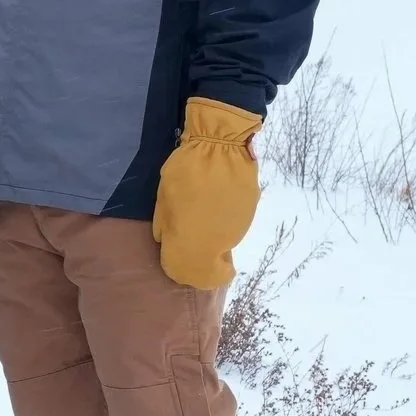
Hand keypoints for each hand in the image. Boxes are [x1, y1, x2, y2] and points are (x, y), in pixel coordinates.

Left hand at [152, 97, 262, 289]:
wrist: (221, 146)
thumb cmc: (185, 171)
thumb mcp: (164, 198)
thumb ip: (165, 224)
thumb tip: (165, 240)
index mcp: (194, 238)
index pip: (191, 269)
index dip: (183, 266)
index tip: (178, 258)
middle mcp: (220, 239)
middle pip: (209, 259)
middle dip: (198, 254)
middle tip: (188, 240)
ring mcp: (238, 225)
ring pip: (223, 242)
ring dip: (212, 237)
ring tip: (202, 218)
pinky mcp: (251, 211)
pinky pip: (234, 224)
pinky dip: (224, 221)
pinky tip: (217, 204)